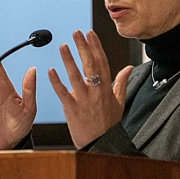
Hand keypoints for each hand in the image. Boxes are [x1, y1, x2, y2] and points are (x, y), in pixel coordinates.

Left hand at [47, 30, 132, 148]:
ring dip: (68, 60)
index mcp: (106, 89)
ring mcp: (84, 100)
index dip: (96, 47)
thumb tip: (129, 67)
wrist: (101, 145)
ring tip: (62, 46)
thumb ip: (122, 83)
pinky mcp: (72, 109)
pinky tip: (50, 70)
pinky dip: (56, 82)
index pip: (102, 62)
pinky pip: (63, 93)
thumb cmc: (108, 125)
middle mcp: (96, 92)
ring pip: (75, 76)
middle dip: (83, 47)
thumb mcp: (119, 103)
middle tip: (76, 33)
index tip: (90, 34)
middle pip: (90, 65)